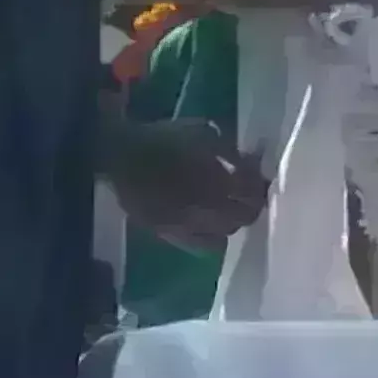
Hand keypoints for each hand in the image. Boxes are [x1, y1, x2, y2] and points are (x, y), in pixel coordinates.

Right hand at [110, 117, 271, 248]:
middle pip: (243, 218)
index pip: (253, 195)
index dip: (258, 186)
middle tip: (248, 194)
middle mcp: (207, 212)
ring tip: (227, 208)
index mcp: (218, 183)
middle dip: (250, 206)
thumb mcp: (203, 132)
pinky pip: (198, 244)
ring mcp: (187, 228)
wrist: (120, 155)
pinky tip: (206, 222)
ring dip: (231, 222)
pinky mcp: (168, 236)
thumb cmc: (163, 139)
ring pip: (224, 235)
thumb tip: (249, 162)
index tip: (258, 176)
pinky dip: (209, 235)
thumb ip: (230, 151)